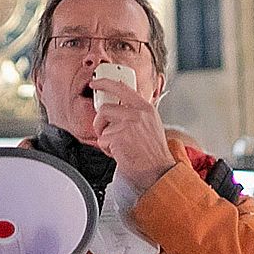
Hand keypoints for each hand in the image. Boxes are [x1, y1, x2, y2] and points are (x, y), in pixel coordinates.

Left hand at [85, 75, 171, 189]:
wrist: (159, 171)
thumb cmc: (154, 153)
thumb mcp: (151, 125)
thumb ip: (137, 113)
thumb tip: (119, 106)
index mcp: (146, 108)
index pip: (122, 87)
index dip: (105, 82)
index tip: (95, 83)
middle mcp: (137, 113)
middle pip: (105, 108)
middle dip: (100, 122)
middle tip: (103, 130)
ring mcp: (128, 124)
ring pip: (102, 126)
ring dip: (105, 138)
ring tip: (117, 146)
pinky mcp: (119, 137)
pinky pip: (102, 140)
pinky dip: (107, 149)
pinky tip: (119, 153)